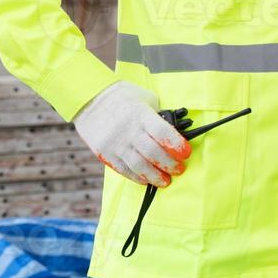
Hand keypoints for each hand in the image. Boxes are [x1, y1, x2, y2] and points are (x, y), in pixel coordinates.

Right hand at [72, 81, 190, 186]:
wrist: (90, 100)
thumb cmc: (123, 97)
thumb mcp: (146, 98)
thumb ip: (158, 115)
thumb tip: (174, 132)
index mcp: (141, 114)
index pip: (162, 132)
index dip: (176, 145)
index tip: (186, 153)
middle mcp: (128, 130)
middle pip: (152, 152)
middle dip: (169, 164)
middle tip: (179, 169)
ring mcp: (115, 143)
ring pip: (138, 165)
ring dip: (154, 176)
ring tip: (165, 181)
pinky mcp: (105, 153)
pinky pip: (123, 169)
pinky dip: (136, 177)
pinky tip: (146, 180)